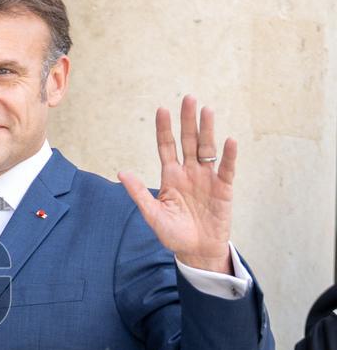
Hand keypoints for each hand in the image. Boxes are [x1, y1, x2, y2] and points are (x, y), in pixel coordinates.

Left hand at [118, 95, 234, 273]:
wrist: (196, 251)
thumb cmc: (173, 233)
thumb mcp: (152, 214)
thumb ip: (139, 193)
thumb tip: (121, 173)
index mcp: (171, 176)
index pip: (166, 147)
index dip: (164, 129)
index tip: (161, 109)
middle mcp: (189, 172)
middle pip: (188, 141)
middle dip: (188, 121)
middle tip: (188, 98)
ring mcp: (207, 179)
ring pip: (207, 149)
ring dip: (207, 130)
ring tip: (206, 110)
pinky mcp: (223, 189)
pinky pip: (226, 169)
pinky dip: (228, 156)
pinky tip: (229, 140)